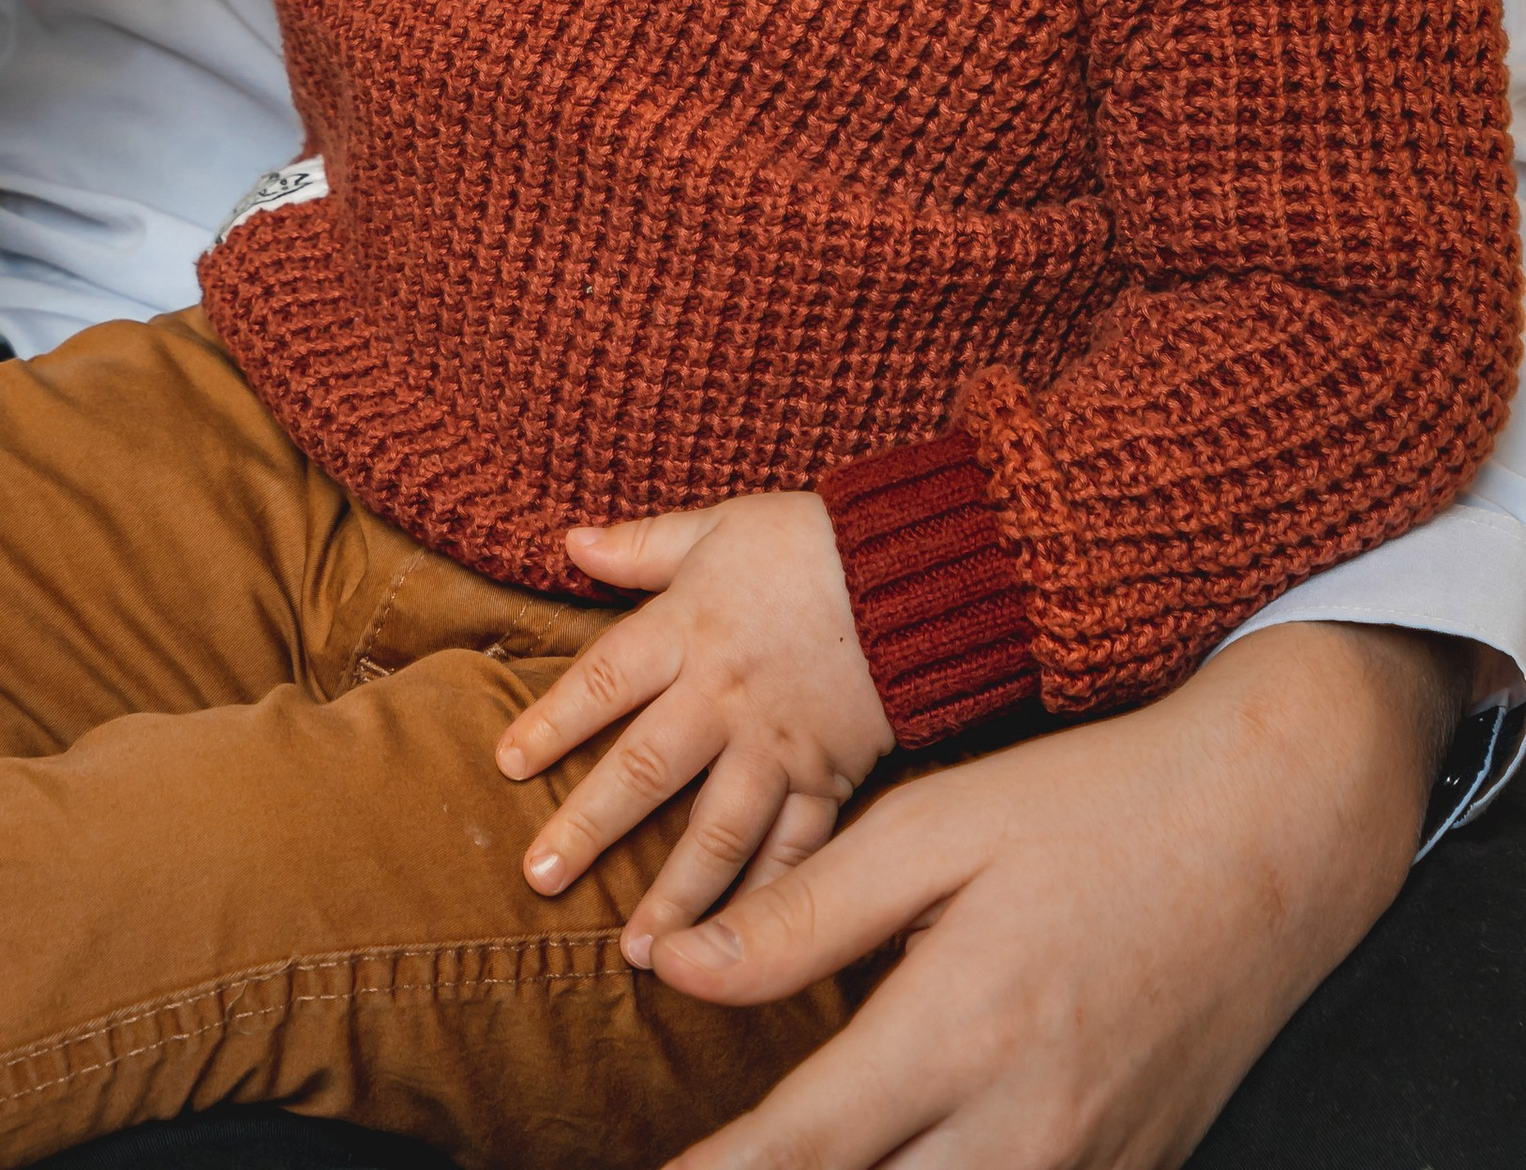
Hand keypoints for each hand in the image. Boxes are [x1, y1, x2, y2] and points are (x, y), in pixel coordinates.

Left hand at [499, 496, 892, 951]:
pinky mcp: (830, 776)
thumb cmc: (809, 541)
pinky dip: (769, 900)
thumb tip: (569, 540)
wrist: (916, 571)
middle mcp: (723, 696)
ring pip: (718, 830)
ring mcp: (778, 744)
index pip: (603, 681)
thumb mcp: (717, 525)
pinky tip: (743, 950)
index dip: (551, 722)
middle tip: (541, 878)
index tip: (506, 766)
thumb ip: (642, 545)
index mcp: (688, 629)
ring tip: (638, 952)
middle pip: (645, 767)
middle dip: (591, 826)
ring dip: (675, 893)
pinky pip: (797, 849)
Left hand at [644, 618, 1460, 1168]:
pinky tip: (908, 1154)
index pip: (799, 1149)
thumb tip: (676, 967)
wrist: (1268, 833)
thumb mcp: (932, 831)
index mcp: (957, 1032)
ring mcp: (1089, 1164)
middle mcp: (1025, 1127)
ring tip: (798, 1161)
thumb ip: (800, 915)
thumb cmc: (1089, 810)